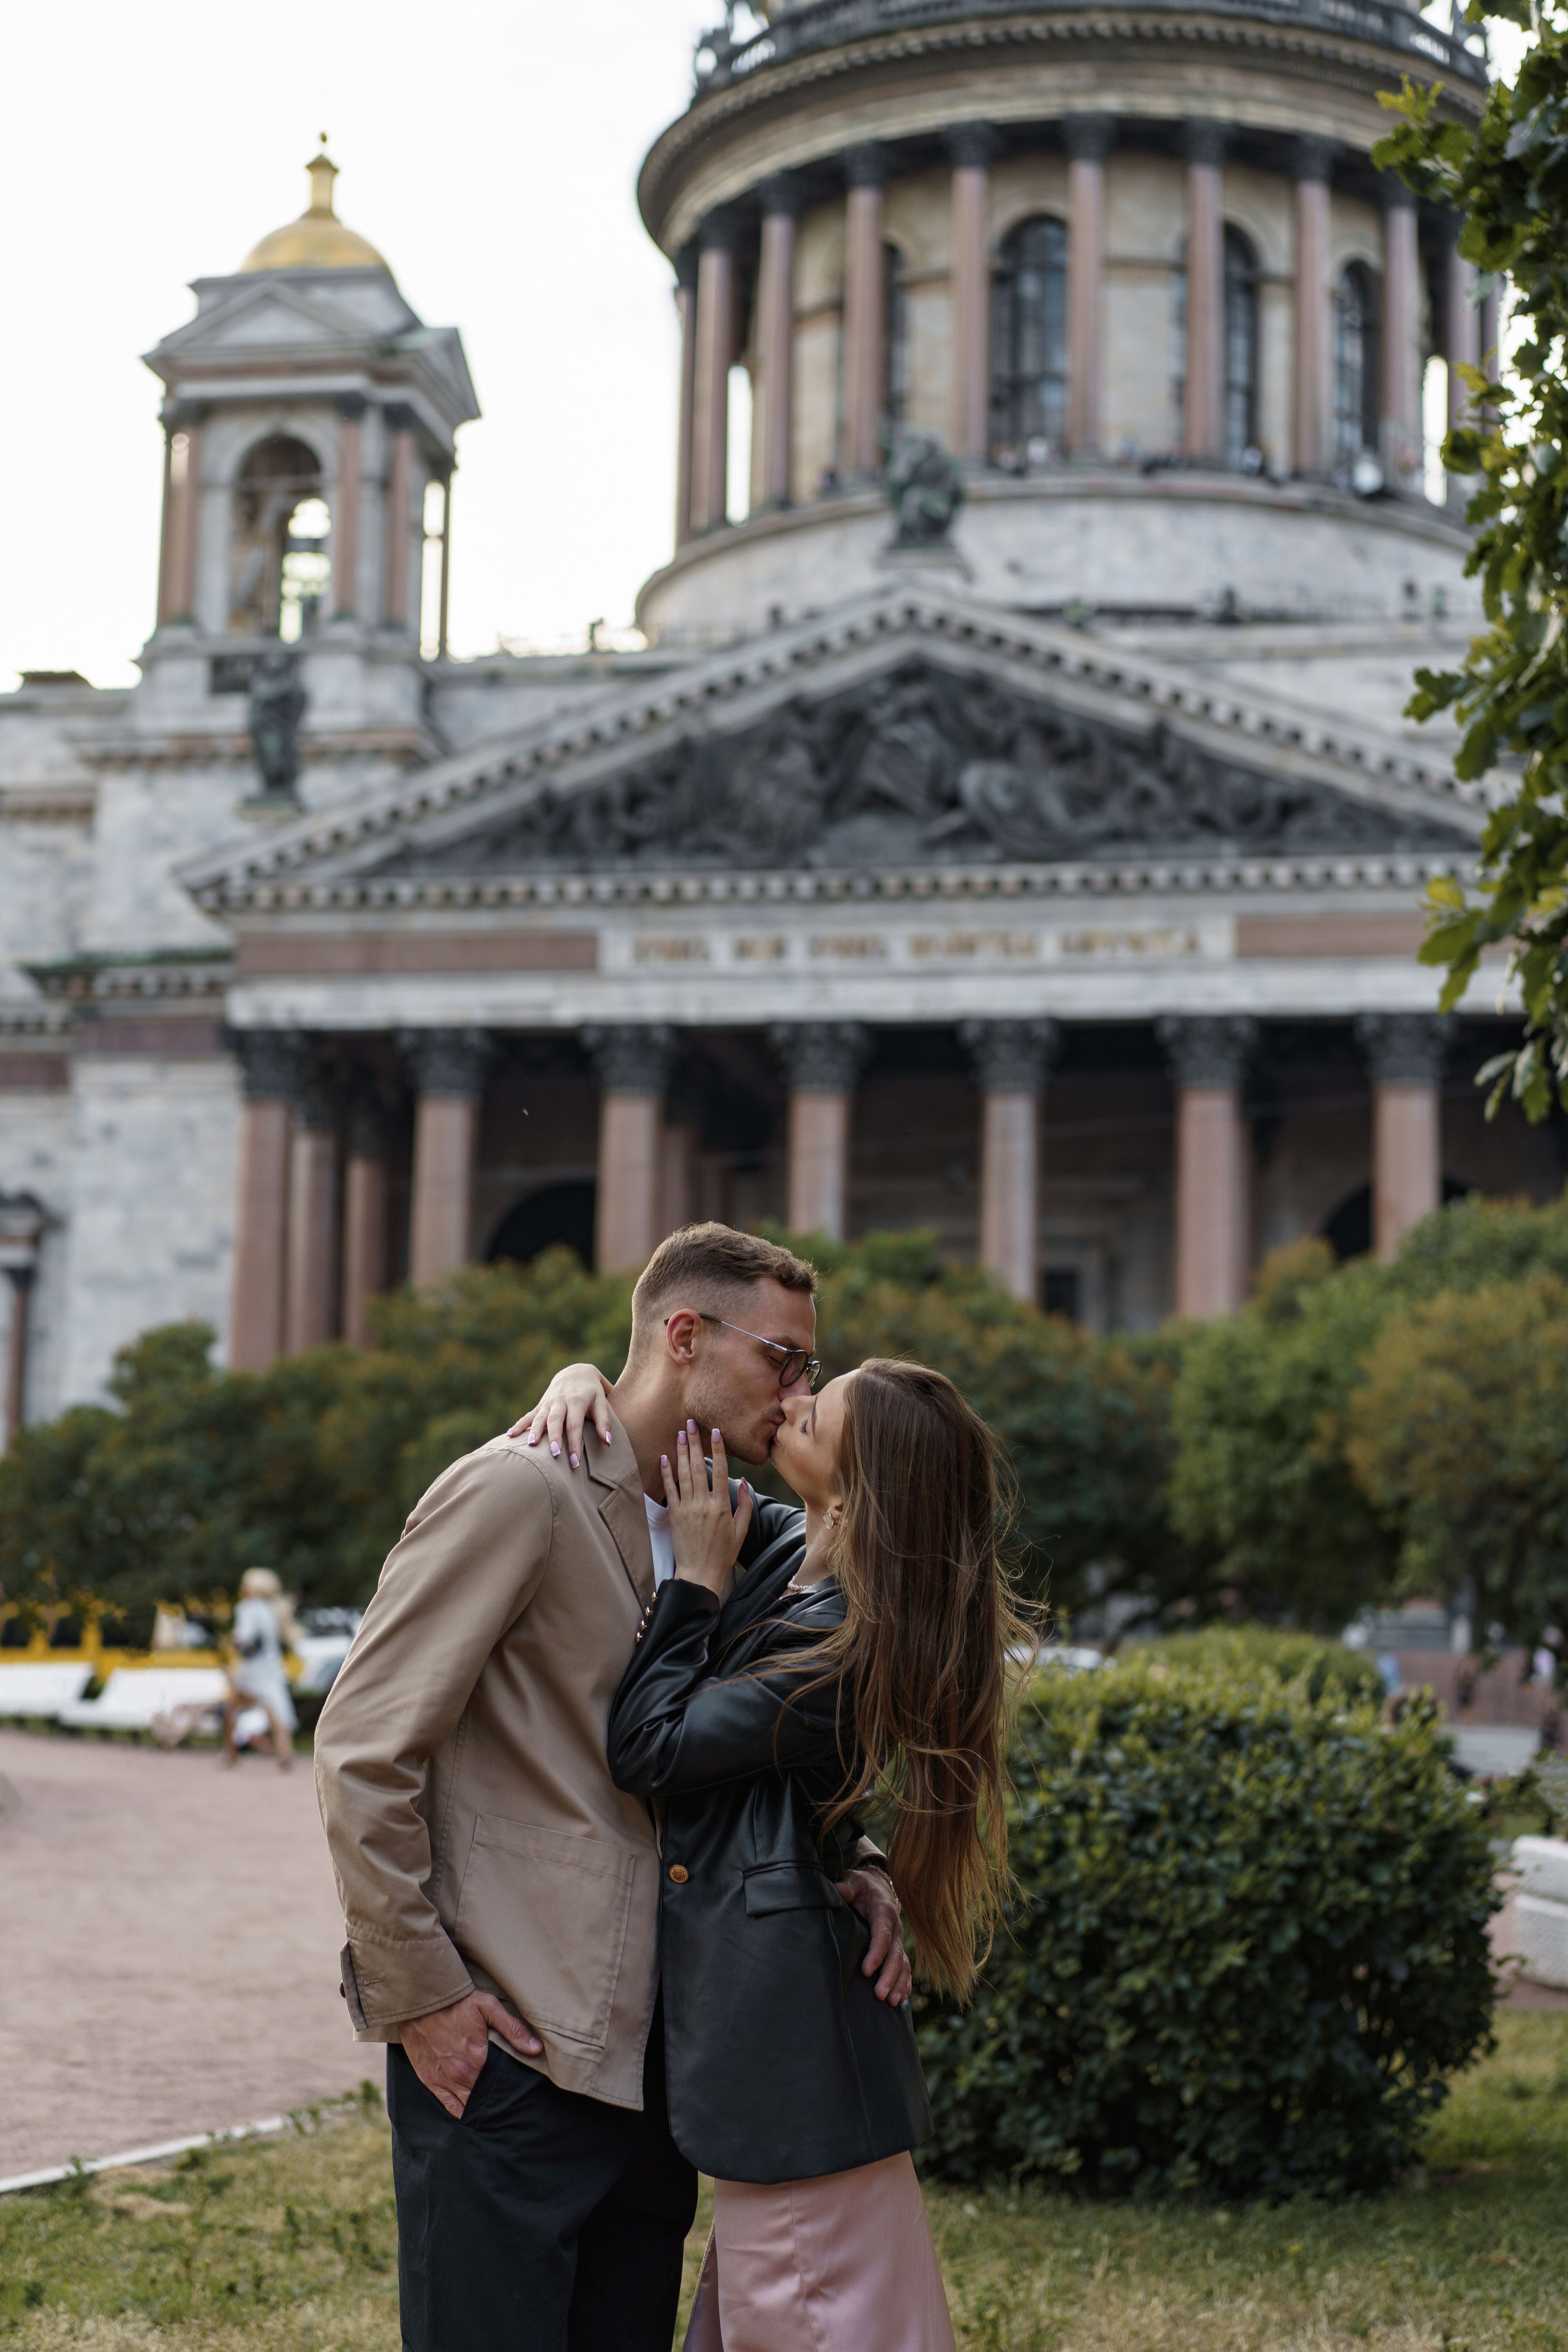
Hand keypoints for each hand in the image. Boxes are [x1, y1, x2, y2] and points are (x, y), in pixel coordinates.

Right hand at [400, 1990, 541, 2119]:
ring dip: (479, 2106)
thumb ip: (513, 2029)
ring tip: (490, 2106)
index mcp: (479, 2058)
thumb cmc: (456, 2002)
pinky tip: (470, 2112)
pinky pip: (448, 2105)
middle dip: (495, 2097)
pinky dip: (460, 2111)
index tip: (516, 2087)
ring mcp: (444, 2079)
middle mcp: (462, 2074)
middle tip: (505, 2097)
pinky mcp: (430, 2080)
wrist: (420, 2000)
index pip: (500, 2083)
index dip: (508, 2086)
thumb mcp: (488, 2007)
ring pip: (468, 2104)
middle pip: (484, 2096)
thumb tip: (536, 2049)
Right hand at [507, 1364, 612, 1468]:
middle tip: (554, 1454)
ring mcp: (548, 1402)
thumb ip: (604, 1422)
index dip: (575, 1443)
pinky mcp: (540, 1405)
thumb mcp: (601, 1402)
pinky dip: (519, 1425)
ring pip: (540, 1417)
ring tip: (530, 1445)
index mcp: (577, 1401)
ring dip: (535, 1431)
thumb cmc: (593, 1392)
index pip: (575, 1425)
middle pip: (556, 1420)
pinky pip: (528, 1415)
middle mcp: (561, 1401)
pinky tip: (510, 1436)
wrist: (576, 1371)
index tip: (575, 1462)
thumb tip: (608, 1442)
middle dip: (554, 1437)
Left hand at [662, 1421, 752, 1596]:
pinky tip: (664, 1457)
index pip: (720, 1471)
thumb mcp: (741, 1531)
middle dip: (695, 1443)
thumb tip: (743, 1481)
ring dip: (682, 1452)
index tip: (716, 1432)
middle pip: (699, 1466)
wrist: (699, 1573)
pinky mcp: (674, 1515)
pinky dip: (666, 1472)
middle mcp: (703, 1504)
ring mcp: (686, 1508)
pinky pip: (669, 1489)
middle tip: (691, 1423)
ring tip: (680, 1433)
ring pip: (683, 1474)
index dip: (718, 1449)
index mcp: (721, 1506)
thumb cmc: (723, 1554)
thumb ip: (744, 1505)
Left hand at [836, 1868, 912, 2005]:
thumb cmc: (863, 1887)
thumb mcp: (855, 1880)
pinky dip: (906, 1984)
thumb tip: (840, 1891)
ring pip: (904, 1965)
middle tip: (880, 1995)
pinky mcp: (898, 1950)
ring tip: (892, 2002)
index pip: (883, 1935)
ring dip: (900, 1984)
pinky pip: (906, 1969)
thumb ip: (848, 1885)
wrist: (878, 1888)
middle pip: (896, 1955)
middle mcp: (896, 1928)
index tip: (866, 1970)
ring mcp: (899, 1941)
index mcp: (884, 1911)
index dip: (876, 1953)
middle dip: (889, 1975)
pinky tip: (901, 2000)